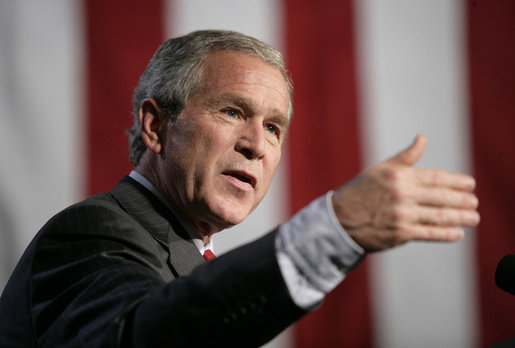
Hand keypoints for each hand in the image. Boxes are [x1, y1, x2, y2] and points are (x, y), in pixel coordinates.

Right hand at [332, 135, 479, 251]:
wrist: (340, 219)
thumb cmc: (361, 191)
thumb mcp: (381, 169)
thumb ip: (406, 157)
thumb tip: (422, 138)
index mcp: (400, 176)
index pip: (436, 177)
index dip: (456, 181)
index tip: (470, 184)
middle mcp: (403, 194)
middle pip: (442, 197)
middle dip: (462, 200)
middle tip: (474, 203)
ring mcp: (403, 215)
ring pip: (439, 216)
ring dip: (460, 217)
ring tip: (473, 218)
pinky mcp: (401, 233)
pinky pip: (429, 233)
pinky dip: (446, 234)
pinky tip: (458, 233)